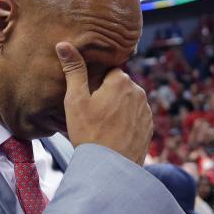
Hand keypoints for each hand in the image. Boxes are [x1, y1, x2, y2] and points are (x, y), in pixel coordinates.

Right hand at [56, 42, 152, 164]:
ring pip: (127, 102)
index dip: (95, 83)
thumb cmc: (89, 133)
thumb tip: (64, 44)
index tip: (87, 97)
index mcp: (121, 81)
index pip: (108, 71)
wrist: (110, 169)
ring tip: (101, 126)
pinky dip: (125, 123)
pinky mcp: (149, 127)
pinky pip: (134, 118)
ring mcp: (146, 111)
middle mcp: (139, 92)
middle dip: (107, 95)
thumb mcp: (75, 100)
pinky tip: (113, 134)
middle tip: (92, 114)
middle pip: (118, 86)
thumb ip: (73, 70)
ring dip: (117, 109)